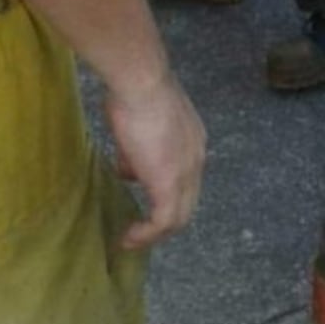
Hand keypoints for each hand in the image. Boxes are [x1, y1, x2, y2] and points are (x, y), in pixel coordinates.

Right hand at [106, 71, 205, 250]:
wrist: (141, 84)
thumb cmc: (135, 95)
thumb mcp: (137, 128)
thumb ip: (137, 153)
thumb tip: (129, 172)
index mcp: (192, 143)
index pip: (185, 180)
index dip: (165, 197)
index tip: (142, 206)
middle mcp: (197, 159)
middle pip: (187, 203)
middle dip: (163, 221)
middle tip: (139, 231)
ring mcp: (186, 172)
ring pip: (179, 216)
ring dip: (155, 233)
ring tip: (132, 239)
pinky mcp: (169, 184)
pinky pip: (163, 221)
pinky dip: (146, 235)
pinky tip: (128, 238)